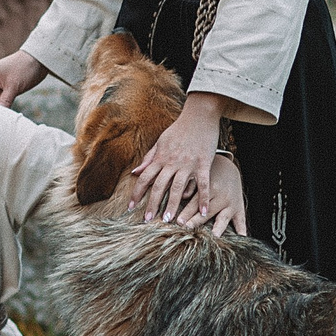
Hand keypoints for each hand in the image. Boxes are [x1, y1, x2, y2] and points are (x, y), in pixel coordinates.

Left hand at [126, 94, 247, 229]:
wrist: (199, 114)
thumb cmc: (180, 129)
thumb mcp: (160, 142)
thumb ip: (148, 158)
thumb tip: (134, 172)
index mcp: (160, 157)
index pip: (144, 178)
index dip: (136, 194)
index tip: (131, 208)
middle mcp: (172, 162)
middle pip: (159, 186)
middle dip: (152, 204)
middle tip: (148, 221)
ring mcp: (188, 163)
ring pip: (178, 187)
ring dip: (173, 205)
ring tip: (170, 220)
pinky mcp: (204, 163)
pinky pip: (202, 184)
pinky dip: (203, 198)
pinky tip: (203, 213)